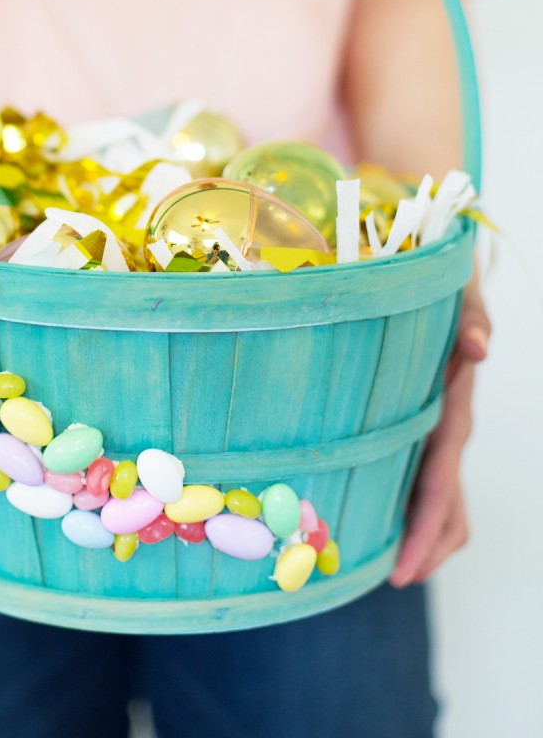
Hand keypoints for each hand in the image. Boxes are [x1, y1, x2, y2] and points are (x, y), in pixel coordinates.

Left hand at [389, 279, 490, 585]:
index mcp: (452, 411)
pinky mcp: (424, 425)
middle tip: (390, 580)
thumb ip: (470, 319)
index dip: (424, 532)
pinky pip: (424, 478)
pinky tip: (377, 518)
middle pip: (447, 509)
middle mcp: (449, 430)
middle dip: (424, 550)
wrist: (444, 276)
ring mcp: (438, 431)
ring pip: (441, 502)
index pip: (441, 486)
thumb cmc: (444, 289)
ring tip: (384, 564)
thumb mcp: (458, 298)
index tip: (403, 571)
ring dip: (423, 538)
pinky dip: (412, 509)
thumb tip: (479, 348)